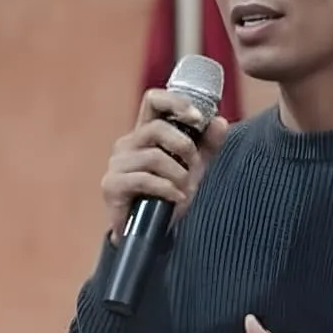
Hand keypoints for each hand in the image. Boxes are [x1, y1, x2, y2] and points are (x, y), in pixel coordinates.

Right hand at [101, 87, 229, 239]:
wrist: (152, 232)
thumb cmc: (169, 194)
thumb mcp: (195, 167)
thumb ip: (208, 145)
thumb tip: (220, 121)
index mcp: (146, 132)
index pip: (154, 100)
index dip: (175, 102)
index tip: (198, 118)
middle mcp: (128, 143)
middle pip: (156, 128)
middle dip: (184, 147)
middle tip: (194, 166)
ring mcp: (117, 164)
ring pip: (153, 157)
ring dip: (178, 174)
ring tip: (184, 189)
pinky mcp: (112, 185)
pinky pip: (143, 179)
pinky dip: (166, 189)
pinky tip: (175, 198)